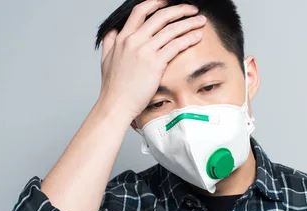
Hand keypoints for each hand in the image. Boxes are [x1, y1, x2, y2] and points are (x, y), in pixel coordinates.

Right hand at [98, 1, 205, 117]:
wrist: (115, 104)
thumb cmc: (113, 86)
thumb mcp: (106, 59)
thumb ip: (110, 42)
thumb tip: (113, 31)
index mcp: (123, 37)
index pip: (140, 11)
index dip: (157, 3)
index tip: (170, 1)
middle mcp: (133, 40)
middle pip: (160, 16)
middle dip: (179, 9)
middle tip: (192, 9)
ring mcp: (144, 51)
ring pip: (171, 29)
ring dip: (189, 23)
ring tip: (200, 21)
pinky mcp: (155, 63)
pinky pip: (175, 46)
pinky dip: (188, 39)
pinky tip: (197, 37)